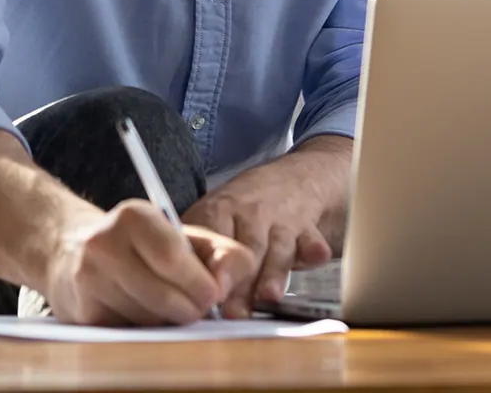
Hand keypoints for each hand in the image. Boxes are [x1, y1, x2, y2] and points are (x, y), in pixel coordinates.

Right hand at [43, 200, 254, 324]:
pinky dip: (146, 330)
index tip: (214, 295)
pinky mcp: (82, 314)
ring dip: (169, 321)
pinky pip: (129, 332)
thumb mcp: (181, 235)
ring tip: (170, 308)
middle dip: (190, 308)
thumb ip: (220, 252)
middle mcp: (104, 245)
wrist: (71, 250)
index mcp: (133, 217)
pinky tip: (145, 313)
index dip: (199, 282)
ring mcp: (88, 280)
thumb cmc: (140, 244)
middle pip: (162, 295)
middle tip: (199, 310)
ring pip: (147, 319)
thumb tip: (226, 287)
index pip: (172, 257)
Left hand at [182, 135, 350, 316]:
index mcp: (218, 211)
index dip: (207, 265)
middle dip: (239, 282)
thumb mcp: (213, 219)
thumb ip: (198, 256)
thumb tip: (176, 300)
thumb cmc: (244, 210)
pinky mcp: (308, 230)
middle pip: (244, 250)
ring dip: (272, 272)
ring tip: (268, 296)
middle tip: (232, 311)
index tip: (204, 291)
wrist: (294, 180)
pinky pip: (312, 240)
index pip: (209, 237)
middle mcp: (249, 214)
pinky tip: (315, 256)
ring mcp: (280, 221)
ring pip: (276, 249)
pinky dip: (314, 249)